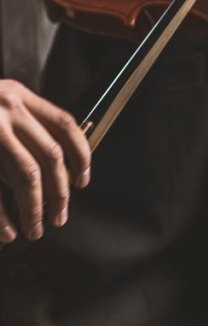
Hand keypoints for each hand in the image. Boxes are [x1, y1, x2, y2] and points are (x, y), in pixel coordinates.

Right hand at [0, 80, 91, 243]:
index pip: (64, 125)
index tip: (82, 180)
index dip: (80, 154)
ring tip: (37, 228)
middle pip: (49, 156)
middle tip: (60, 217)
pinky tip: (7, 231)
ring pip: (26, 174)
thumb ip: (22, 119)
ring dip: (35, 207)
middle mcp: (5, 107)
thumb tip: (59, 158)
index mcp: (17, 94)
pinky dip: (1, 214)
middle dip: (60, 191)